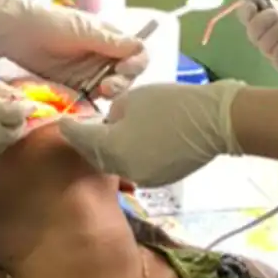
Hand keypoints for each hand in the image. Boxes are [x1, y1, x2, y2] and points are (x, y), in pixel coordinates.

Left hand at [0, 0, 146, 98]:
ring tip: (98, 93)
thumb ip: (109, 42)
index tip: (124, 69)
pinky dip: (92, 102)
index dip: (136, 63)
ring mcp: (88, 72)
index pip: (136, 53)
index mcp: (110, 38)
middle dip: (122, 83)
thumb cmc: (48, 22)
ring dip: (109, 94)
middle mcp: (103, 56)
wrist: (12, 31)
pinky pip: (89, 97)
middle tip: (107, 88)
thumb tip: (140, 47)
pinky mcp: (73, 86)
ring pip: (110, 89)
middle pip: (126, 75)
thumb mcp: (81, 30)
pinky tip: (88, 104)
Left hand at [59, 81, 242, 186]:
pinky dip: (128, 156)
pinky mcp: (160, 179)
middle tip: (81, 128)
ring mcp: (143, 178)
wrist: (215, 122)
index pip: (81, 139)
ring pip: (116, 164)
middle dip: (88, 142)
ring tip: (106, 135)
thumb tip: (110, 122)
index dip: (70, 129)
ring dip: (108, 151)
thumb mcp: (133, 98)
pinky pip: (135, 167)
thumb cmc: (172, 103)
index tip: (62, 122)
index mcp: (112, 147)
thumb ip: (112, 113)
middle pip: (96, 156)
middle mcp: (123, 169)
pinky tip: (132, 143)